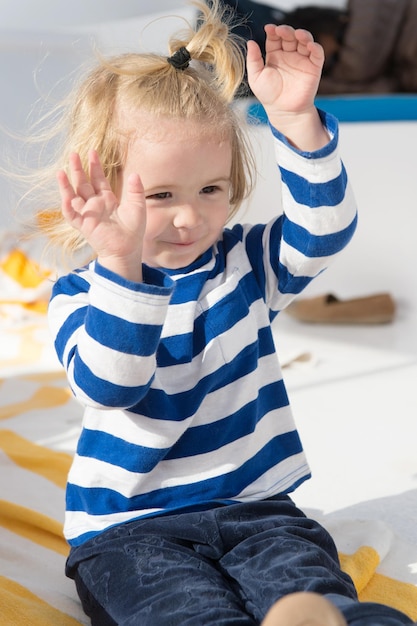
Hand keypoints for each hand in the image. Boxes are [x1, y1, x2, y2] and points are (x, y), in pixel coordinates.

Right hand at [57, 150, 145, 280]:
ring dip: (66, 185)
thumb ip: (136, 190)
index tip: (92, 152)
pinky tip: (65, 195)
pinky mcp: (83, 225)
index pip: (98, 179)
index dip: (95, 166)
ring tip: (61, 171)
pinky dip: (67, 206)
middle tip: (74, 153)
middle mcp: (95, 205)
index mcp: (107, 199)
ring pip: (73, 196)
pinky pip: (72, 215)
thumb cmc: (134, 230)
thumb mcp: (137, 206)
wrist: (128, 249)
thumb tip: (135, 174)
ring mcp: (87, 214)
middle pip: (83, 184)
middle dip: (78, 169)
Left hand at [247, 25, 327, 149]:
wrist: (283, 111)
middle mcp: (289, 55)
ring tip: (297, 34)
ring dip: (302, 35)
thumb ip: (253, 60)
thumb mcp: (256, 77)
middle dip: (286, 31)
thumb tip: (250, 42)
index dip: (273, 31)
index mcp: (275, 55)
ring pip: (304, 41)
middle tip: (281, 31)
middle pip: (290, 36)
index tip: (269, 28)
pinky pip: (317, 54)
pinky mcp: (313, 68)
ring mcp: (302, 60)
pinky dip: (315, 47)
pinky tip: (310, 46)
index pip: (275, 38)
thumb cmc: (268, 95)